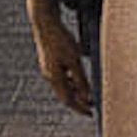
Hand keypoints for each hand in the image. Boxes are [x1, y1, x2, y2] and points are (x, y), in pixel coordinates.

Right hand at [29, 1, 94, 118]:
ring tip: (87, 95)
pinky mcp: (49, 62)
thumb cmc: (60, 39)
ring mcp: (48, 69)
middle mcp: (49, 76)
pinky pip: (61, 77)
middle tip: (91, 107)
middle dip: (78, 102)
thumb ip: (80, 79)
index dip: (80, 108)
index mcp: (54, 77)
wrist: (44, 23)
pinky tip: (77, 79)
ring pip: (63, 86)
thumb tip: (87, 96)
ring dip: (75, 92)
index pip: (68, 100)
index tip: (91, 113)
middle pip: (64, 95)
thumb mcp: (74, 60)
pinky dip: (71, 82)